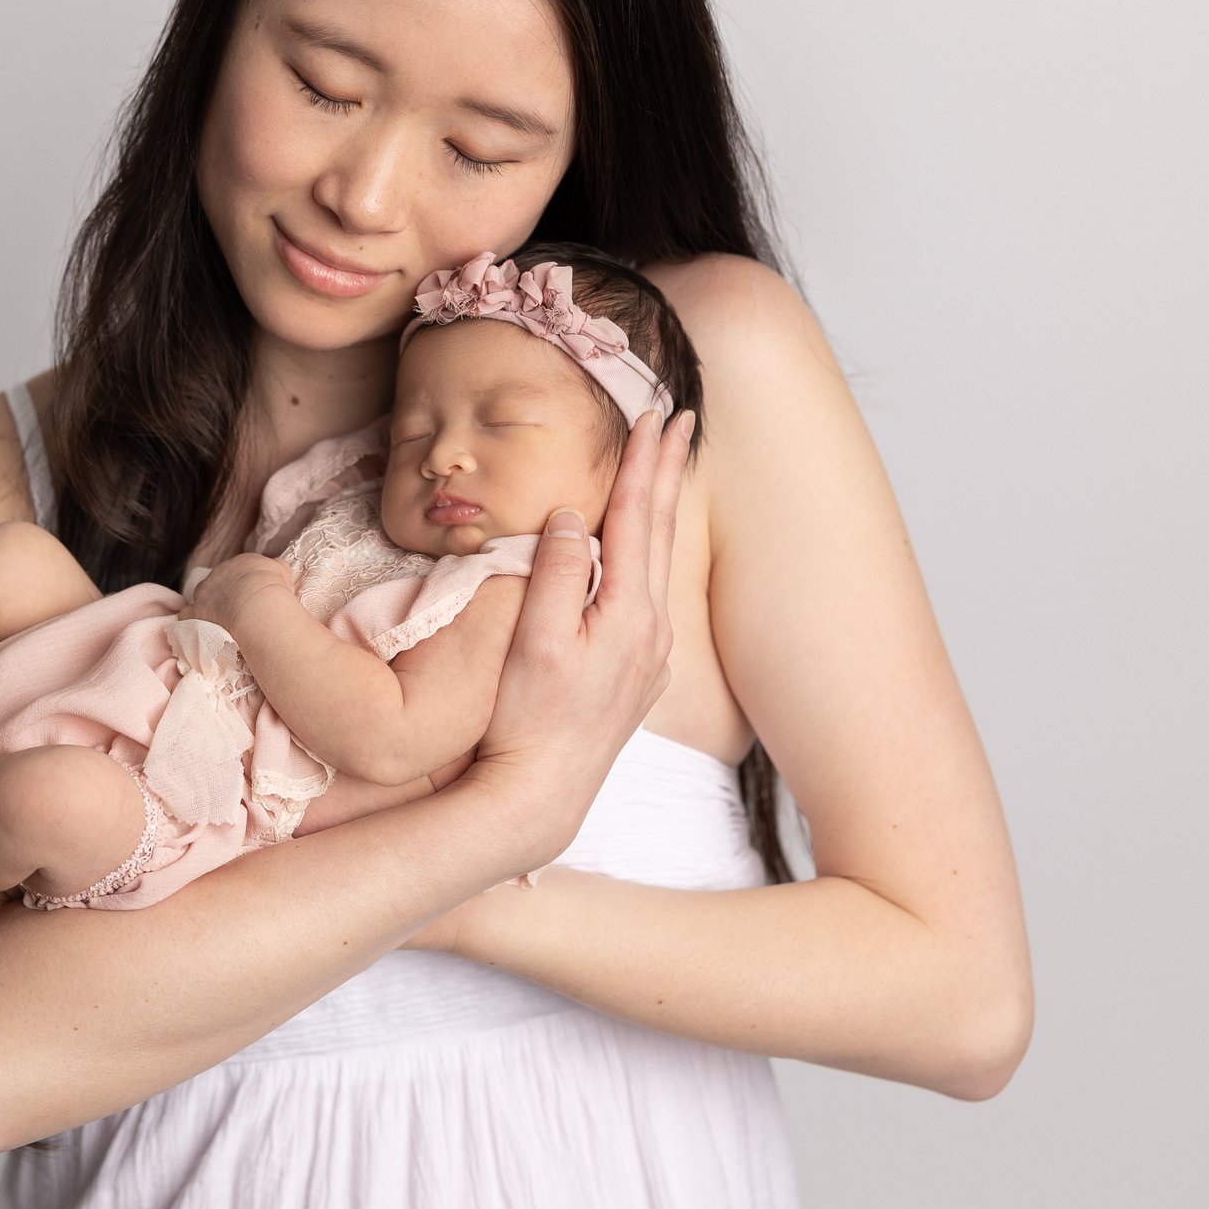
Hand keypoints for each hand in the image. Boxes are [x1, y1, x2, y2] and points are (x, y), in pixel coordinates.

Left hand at [188, 551, 294, 631]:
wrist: (258, 605)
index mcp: (239, 563)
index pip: (237, 572)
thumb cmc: (272, 588)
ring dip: (209, 608)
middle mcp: (218, 574)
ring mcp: (204, 593)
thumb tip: (276, 566)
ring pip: (202, 598)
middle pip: (218, 583)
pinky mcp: (195, 612)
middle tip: (237, 612)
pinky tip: (203, 630)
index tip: (249, 598)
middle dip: (225, 595)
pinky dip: (193, 622)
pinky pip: (188, 615)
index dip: (242, 586)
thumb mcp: (281, 570)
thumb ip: (275, 566)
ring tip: (221, 624)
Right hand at [454, 408, 693, 871]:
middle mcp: (650, 628)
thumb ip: (554, 571)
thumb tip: (567, 514)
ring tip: (669, 466)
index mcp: (626, 612)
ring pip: (659, 560)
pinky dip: (649, 550)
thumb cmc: (526, 719)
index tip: (654, 415)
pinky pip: (649, 591)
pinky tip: (644, 546)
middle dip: (667, 471)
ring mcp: (649, 653)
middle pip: (659, 531)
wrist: (542, 794)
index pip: (635, 518)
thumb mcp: (532, 640)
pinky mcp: (638, 672)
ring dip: (662, 507)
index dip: (642, 463)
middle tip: (683, 418)